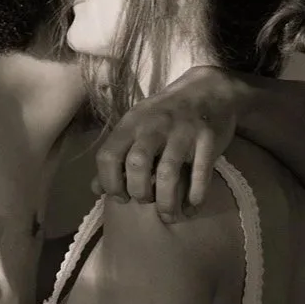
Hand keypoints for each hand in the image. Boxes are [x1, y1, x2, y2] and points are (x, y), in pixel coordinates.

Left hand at [93, 64, 240, 223]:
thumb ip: (117, 155)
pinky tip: (191, 208)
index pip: (108, 156)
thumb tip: (95, 188)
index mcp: (131, 123)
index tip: (121, 197)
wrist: (209, 89)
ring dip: (166, 201)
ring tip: (168, 215)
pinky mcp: (208, 138)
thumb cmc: (167, 114)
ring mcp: (183, 131)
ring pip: (168, 173)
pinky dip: (195, 197)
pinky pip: (200, 175)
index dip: (110, 183)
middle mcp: (154, 125)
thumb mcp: (136, 126)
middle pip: (137, 165)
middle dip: (139, 192)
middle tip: (146, 201)